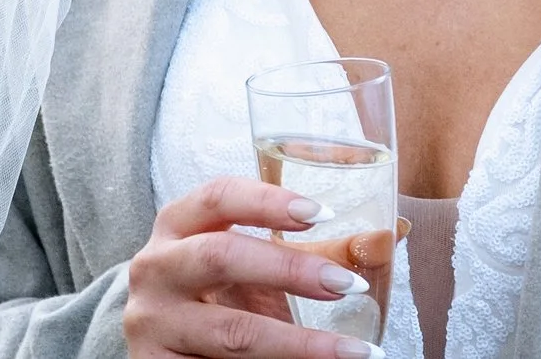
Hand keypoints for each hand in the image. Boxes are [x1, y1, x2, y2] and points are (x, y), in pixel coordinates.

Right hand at [124, 177, 378, 358]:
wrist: (160, 347)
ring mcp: (151, 322)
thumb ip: (310, 251)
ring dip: (299, 345)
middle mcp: (156, 267)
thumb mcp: (251, 267)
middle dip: (290, 270)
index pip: (219, 196)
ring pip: (231, 332)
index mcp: (178, 226)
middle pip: (221, 257)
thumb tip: (389, 238)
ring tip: (353, 353)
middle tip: (347, 285)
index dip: (268, 201)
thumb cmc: (215, 294)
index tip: (321, 213)